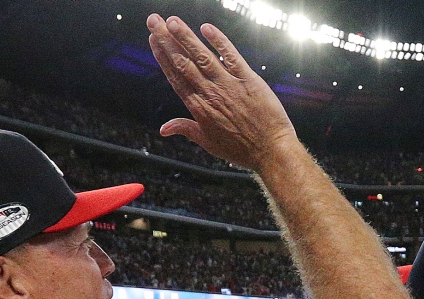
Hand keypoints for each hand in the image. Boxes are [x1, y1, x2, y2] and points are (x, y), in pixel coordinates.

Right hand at [147, 15, 296, 170]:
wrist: (271, 152)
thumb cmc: (241, 150)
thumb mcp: (209, 142)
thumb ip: (185, 129)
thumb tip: (163, 129)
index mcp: (199, 108)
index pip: (175, 77)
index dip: (162, 56)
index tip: (152, 40)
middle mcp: (210, 94)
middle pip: (183, 63)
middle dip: (166, 40)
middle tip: (153, 21)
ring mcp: (229, 85)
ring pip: (203, 57)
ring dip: (186, 37)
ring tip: (172, 21)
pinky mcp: (249, 80)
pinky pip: (231, 57)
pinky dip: (219, 42)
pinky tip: (206, 29)